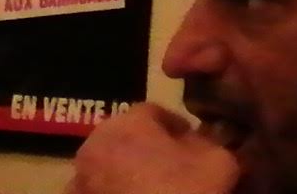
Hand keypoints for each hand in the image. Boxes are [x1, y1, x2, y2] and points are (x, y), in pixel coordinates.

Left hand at [69, 104, 237, 192]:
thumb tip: (201, 140)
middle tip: (174, 169)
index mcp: (124, 125)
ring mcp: (78, 185)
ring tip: (153, 190)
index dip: (177, 127)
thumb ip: (209, 141)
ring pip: (108, 170)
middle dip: (148, 149)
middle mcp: (92, 148)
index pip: (153, 111)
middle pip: (125, 138)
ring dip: (127, 175)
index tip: (194, 145)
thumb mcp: (218, 161)